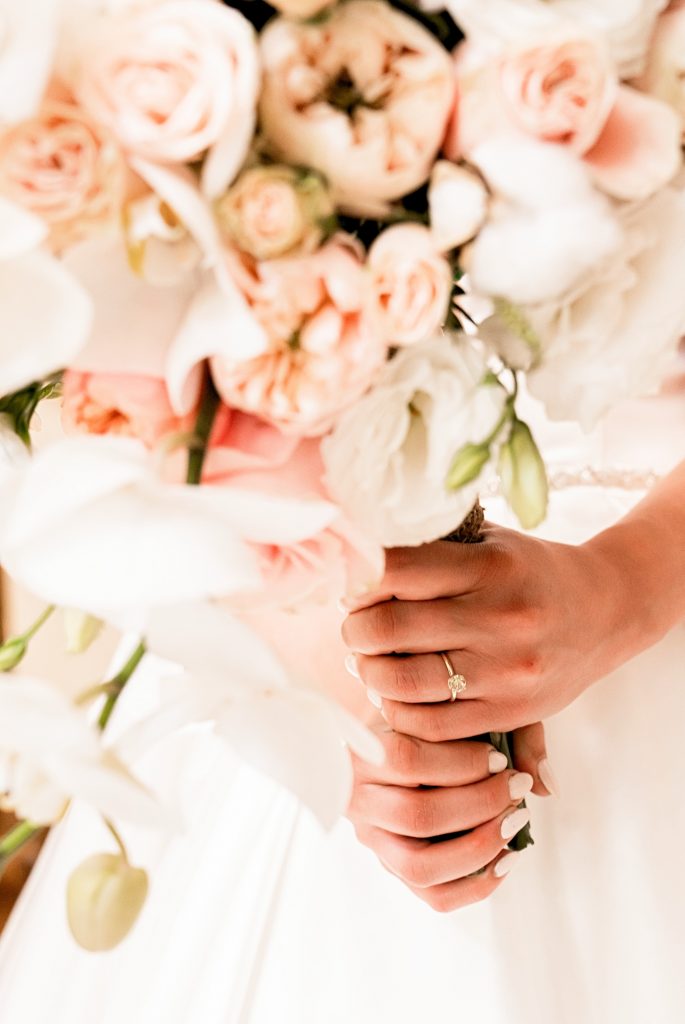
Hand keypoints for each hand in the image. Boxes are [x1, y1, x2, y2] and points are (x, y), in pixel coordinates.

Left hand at [342, 522, 649, 739]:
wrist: (606, 610)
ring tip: (371, 660)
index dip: (358, 579)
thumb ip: (431, 546)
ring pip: (402, 682)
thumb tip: (354, 553)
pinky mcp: (509, 711)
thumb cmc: (530, 570)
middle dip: (355, 629)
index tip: (352, 583)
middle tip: (355, 625)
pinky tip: (398, 692)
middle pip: (389, 628)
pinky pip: (430, 724)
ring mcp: (505, 670)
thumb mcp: (490, 540)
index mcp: (489, 565)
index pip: (395, 570)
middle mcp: (499, 617)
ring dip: (370, 672)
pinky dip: (399, 711)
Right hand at [346, 721, 547, 911]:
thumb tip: (546, 783)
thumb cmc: (432, 720)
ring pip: (420, 866)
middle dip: (479, 804)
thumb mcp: (459, 710)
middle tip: (516, 787)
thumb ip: (507, 732)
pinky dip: (478, 884)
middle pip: (416, 815)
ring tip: (516, 820)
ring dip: (479, 846)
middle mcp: (359, 801)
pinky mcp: (396, 870)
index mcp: (362, 751)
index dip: (459, 762)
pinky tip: (508, 856)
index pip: (404, 759)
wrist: (395, 738)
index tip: (498, 758)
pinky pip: (435, 897)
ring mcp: (375, 842)